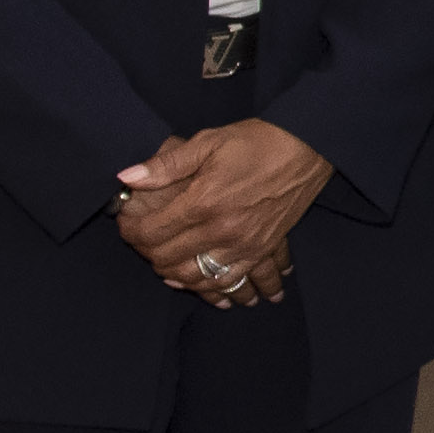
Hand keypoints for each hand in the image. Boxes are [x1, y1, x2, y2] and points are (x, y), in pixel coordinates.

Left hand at [113, 119, 331, 305]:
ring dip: (177, 277)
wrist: (308, 147)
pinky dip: (219, 290)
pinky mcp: (263, 249)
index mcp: (203, 202)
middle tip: (143, 243)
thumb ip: (166, 164)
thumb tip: (127, 177)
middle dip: (148, 254)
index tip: (125, 225)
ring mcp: (244, 244)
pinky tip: (213, 290)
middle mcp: (221, 230)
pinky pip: (234, 281)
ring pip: (198, 279)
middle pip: (168, 260)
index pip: (151, 233)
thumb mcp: (209, 142)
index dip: (130, 232)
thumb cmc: (258, 141)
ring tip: (168, 268)